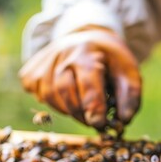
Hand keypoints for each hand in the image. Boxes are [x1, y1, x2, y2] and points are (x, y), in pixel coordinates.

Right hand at [19, 28, 140, 131]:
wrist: (86, 37)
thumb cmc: (109, 59)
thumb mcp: (128, 71)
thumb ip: (130, 96)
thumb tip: (124, 121)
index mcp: (88, 51)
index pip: (88, 82)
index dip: (93, 107)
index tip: (100, 124)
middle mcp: (62, 53)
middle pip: (64, 90)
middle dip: (80, 112)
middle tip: (93, 121)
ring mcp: (43, 61)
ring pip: (48, 95)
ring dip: (67, 110)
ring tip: (81, 110)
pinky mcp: (31, 71)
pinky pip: (37, 94)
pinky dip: (52, 103)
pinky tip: (65, 97)